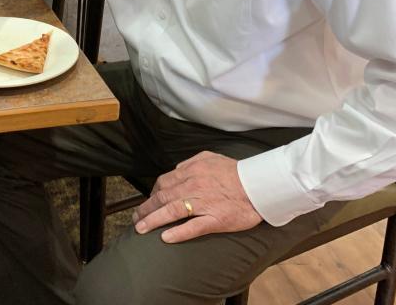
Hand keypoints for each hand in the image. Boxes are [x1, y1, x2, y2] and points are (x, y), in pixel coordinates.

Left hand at [132, 151, 261, 243]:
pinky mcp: (215, 220)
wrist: (259, 184)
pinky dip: (178, 233)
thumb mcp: (210, 157)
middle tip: (136, 218)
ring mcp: (203, 204)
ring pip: (172, 211)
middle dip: (146, 209)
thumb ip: (190, 163)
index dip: (152, 194)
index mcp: (191, 171)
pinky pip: (193, 227)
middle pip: (162, 198)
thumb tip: (176, 169)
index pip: (163, 183)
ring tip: (141, 229)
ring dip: (153, 221)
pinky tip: (166, 238)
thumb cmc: (235, 171)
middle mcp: (193, 186)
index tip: (146, 203)